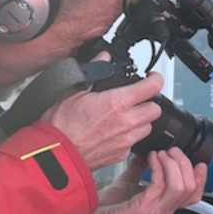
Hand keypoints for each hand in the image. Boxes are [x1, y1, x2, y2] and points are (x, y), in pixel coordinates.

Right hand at [45, 72, 163, 169]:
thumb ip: (95, 73)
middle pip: (155, 110)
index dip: (156, 79)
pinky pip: (134, 143)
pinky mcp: (121, 155)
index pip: (153, 87)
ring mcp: (126, 141)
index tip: (153, 78)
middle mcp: (128, 122)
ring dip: (141, 120)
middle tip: (138, 99)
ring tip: (125, 117)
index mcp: (118, 103)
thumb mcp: (75, 91)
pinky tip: (115, 132)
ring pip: (147, 127)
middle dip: (148, 102)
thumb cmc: (61, 125)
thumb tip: (103, 59)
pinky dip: (129, 136)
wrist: (56, 153)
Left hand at [77, 149, 206, 213]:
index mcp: (162, 205)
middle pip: (191, 188)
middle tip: (172, 150)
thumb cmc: (104, 211)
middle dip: (185, 164)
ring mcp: (155, 212)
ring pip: (182, 187)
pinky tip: (150, 158)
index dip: (200, 177)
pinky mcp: (144, 210)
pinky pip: (161, 186)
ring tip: (162, 153)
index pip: (193, 194)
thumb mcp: (126, 184)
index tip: (197, 161)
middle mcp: (163, 210)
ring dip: (174, 165)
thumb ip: (138, 170)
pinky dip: (159, 167)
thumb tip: (145, 153)